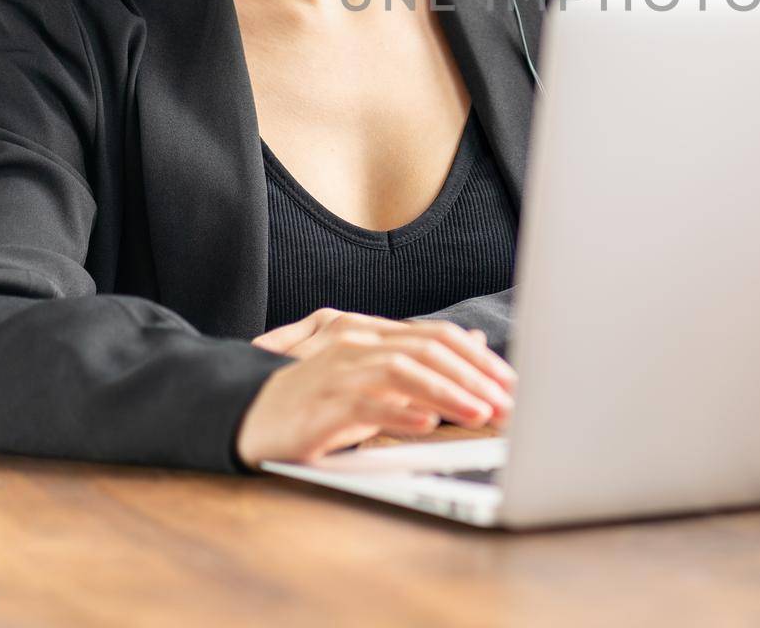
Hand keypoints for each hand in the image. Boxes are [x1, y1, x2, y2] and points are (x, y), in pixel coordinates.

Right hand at [236, 310, 516, 467]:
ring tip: (479, 412)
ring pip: (403, 371)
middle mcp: (358, 344)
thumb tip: (476, 344)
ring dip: (447, 393)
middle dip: (474, 376)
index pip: (438, 337)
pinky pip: (366, 404)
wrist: (248, 414)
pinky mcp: (322, 403)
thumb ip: (422, 360)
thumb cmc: (316, 401)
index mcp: (373, 335)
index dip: (479, 359)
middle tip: (507, 402)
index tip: (511, 384)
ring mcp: (339, 371)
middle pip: (428, 349)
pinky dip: (399, 413)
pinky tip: (426, 425)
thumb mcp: (374, 377)